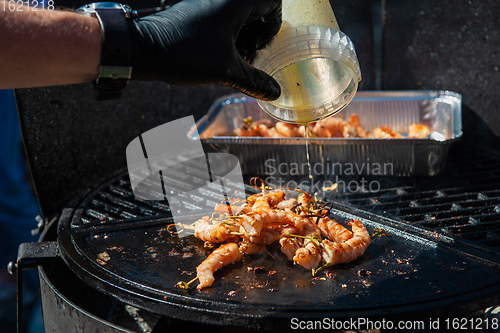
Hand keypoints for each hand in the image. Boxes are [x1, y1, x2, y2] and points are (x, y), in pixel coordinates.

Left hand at [128, 0, 281, 100]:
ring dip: (243, 34)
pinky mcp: (197, 9)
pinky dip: (227, 33)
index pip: (272, 3)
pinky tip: (218, 54)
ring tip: (233, 57)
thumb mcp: (225, 71)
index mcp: (235, 2)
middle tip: (249, 54)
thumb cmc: (184, 53)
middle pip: (257, 8)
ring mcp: (209, 1)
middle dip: (258, 33)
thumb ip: (254, 80)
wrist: (143, 47)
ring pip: (240, 13)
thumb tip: (275, 92)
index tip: (260, 46)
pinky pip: (223, 15)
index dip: (273, 27)